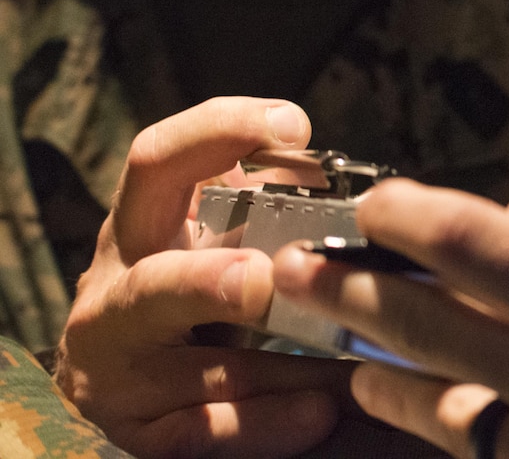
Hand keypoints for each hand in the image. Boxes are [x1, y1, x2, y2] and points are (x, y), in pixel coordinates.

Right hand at [56, 97, 349, 457]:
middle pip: (156, 285)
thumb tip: (344, 181)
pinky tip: (318, 414)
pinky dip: (266, 425)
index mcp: (141, 223)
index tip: (295, 126)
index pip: (159, 160)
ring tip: (348, 371)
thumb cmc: (200, 278)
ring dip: (283, 371)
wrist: (129, 371)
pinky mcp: (135, 428)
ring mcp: (114, 367)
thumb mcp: (222, 227)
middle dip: (210, 284)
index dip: (219, 132)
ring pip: (200, 372)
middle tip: (266, 279)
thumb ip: (270, 200)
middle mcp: (113, 291)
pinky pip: (203, 432)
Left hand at [272, 180, 508, 458]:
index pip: (479, 243)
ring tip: (347, 349)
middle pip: (428, 321)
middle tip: (300, 267)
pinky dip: (443, 430)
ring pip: (433, 407)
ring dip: (380, 370)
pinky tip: (416, 414)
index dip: (412, 214)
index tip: (380, 199)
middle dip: (352, 287)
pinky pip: (483, 457)